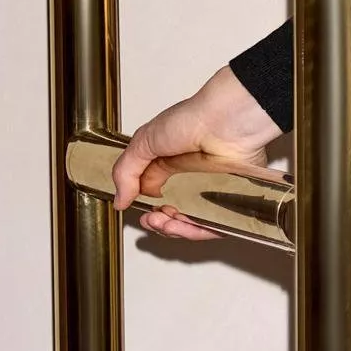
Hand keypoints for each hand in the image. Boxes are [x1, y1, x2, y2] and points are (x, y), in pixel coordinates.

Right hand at [111, 66, 280, 242]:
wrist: (227, 121)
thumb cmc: (192, 119)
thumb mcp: (145, 141)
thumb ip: (127, 171)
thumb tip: (119, 199)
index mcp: (169, 162)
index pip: (153, 193)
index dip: (144, 206)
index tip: (138, 210)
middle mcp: (190, 177)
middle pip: (171, 212)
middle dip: (158, 221)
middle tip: (152, 219)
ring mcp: (210, 189)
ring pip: (191, 222)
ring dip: (174, 228)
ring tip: (164, 222)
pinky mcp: (230, 199)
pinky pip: (214, 225)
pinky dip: (197, 231)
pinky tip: (184, 227)